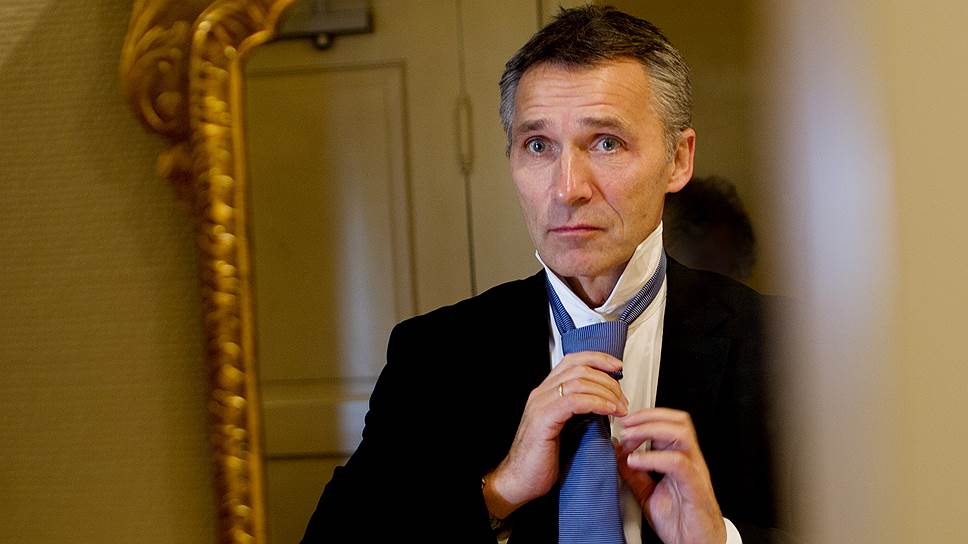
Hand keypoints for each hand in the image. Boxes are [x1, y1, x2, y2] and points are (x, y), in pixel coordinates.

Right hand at [483, 351, 628, 518]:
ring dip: (606, 392)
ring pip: (579, 381)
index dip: (598, 359)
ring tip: (619, 408)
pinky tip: (608, 411)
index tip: (617, 367)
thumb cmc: (541, 460)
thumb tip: (606, 404)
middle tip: (622, 400)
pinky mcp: (544, 419)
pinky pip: (574, 401)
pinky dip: (597, 403)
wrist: (519, 480)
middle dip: (607, 380)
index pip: (574, 361)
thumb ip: (578, 412)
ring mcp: (541, 404)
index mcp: (546, 392)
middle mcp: (542, 393)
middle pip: (580, 368)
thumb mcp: (564, 429)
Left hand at [614, 408, 725, 543]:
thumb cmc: (679, 521)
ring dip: (651, 429)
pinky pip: (679, 463)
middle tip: (625, 425)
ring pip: (681, 434)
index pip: (670, 422)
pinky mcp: (695, 488)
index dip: (645, 417)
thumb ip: (633, 473)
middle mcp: (690, 461)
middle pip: (678, 421)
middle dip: (648, 417)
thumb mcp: (647, 493)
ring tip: (629, 438)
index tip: (624, 424)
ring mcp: (694, 472)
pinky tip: (636, 462)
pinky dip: (654, 458)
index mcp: (680, 458)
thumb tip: (616, 452)